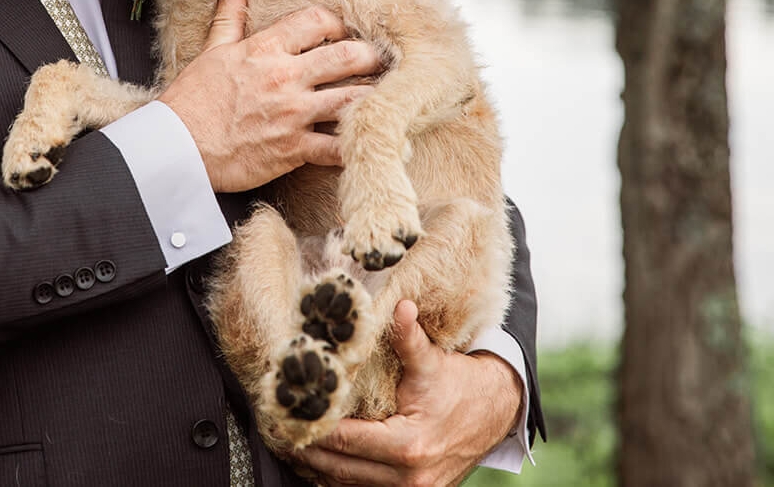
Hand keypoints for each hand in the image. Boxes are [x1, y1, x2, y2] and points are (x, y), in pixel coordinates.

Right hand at [159, 0, 380, 192]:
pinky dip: (357, 146)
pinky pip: (337, 148)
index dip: (338, 23)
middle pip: (347, 56)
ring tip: (387, 98)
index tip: (344, 32)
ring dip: (374, 98)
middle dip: (371, 57)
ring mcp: (293, 113)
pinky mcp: (294, 149)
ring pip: (352, 99)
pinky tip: (371, 142)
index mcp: (265, 49)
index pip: (317, 21)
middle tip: (381, 61)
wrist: (175, 148)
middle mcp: (285, 77)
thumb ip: (229, 17)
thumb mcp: (211, 51)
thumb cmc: (190, 101)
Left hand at [295, 300, 523, 486]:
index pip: (344, 440)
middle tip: (278, 430)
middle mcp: (407, 477)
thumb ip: (408, 338)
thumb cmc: (460, 385)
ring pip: (348, 484)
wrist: (495, 411)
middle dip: (307, 449)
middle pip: (338, 468)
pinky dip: (341, 477)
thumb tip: (401, 306)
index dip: (313, 427)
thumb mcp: (432, 362)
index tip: (286, 414)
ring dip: (320, 466)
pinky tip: (322, 460)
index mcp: (407, 445)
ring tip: (292, 444)